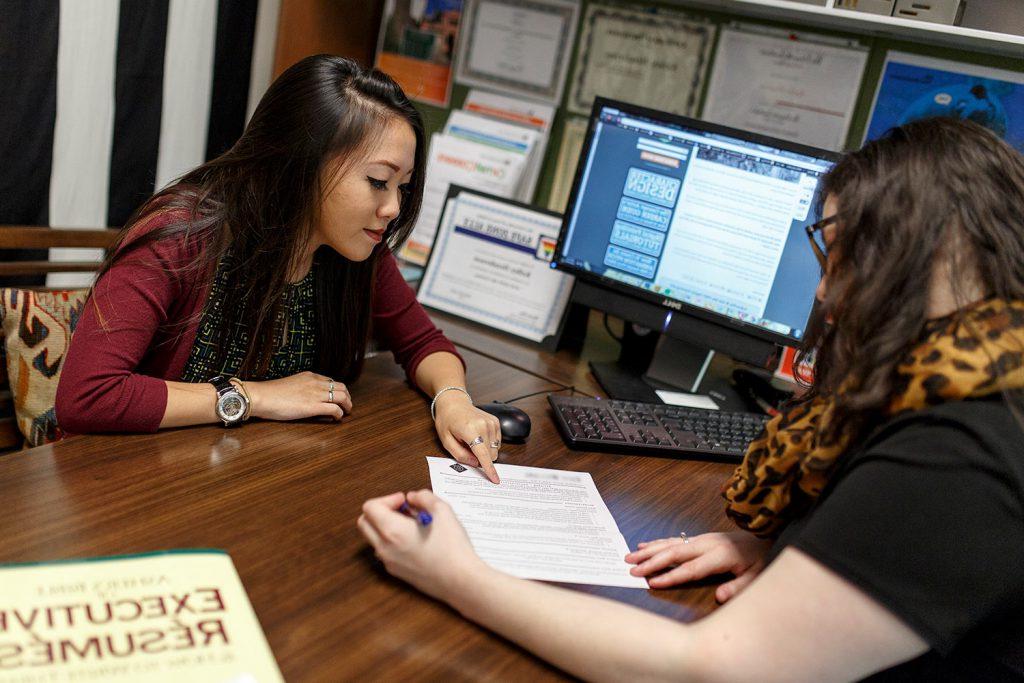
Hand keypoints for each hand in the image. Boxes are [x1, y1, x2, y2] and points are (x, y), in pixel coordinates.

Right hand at [244, 371, 352, 421]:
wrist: (261, 396)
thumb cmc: (270, 393)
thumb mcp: (290, 384)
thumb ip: (301, 387)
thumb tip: (305, 396)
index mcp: (310, 376)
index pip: (331, 381)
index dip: (337, 390)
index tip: (338, 397)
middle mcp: (316, 383)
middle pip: (341, 387)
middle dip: (347, 397)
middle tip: (347, 405)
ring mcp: (316, 394)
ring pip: (342, 397)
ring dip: (347, 405)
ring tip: (346, 412)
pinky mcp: (314, 406)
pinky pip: (335, 409)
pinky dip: (339, 414)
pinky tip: (337, 419)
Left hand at [357, 489, 489, 601]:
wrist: (460, 580)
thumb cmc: (452, 546)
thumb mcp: (442, 510)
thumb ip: (423, 497)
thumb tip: (412, 498)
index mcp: (392, 531)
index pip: (370, 507)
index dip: (387, 499)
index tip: (405, 502)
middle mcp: (384, 548)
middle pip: (364, 523)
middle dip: (380, 511)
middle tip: (403, 510)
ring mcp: (388, 562)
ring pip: (373, 538)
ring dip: (385, 526)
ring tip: (412, 525)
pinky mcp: (396, 572)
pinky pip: (385, 551)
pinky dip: (392, 541)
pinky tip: (416, 540)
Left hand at [433, 393, 501, 483]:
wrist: (454, 403)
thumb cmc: (447, 420)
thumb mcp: (446, 440)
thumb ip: (460, 455)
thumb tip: (475, 464)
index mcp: (470, 430)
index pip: (483, 454)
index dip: (489, 469)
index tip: (495, 479)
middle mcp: (484, 425)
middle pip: (491, 454)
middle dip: (481, 458)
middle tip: (467, 449)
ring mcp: (492, 422)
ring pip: (495, 449)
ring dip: (485, 450)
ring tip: (472, 440)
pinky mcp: (496, 421)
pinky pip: (497, 441)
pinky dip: (489, 443)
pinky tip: (479, 437)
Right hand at [625, 531, 769, 601]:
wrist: (762, 533)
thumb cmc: (758, 557)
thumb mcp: (755, 575)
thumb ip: (737, 587)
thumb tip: (719, 597)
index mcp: (719, 555)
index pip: (691, 569)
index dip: (671, 576)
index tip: (652, 583)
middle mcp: (706, 544)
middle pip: (674, 553)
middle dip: (651, 561)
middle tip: (632, 569)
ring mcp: (700, 539)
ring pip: (670, 544)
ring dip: (649, 550)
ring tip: (629, 556)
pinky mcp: (698, 537)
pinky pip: (674, 539)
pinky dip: (657, 542)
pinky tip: (643, 545)